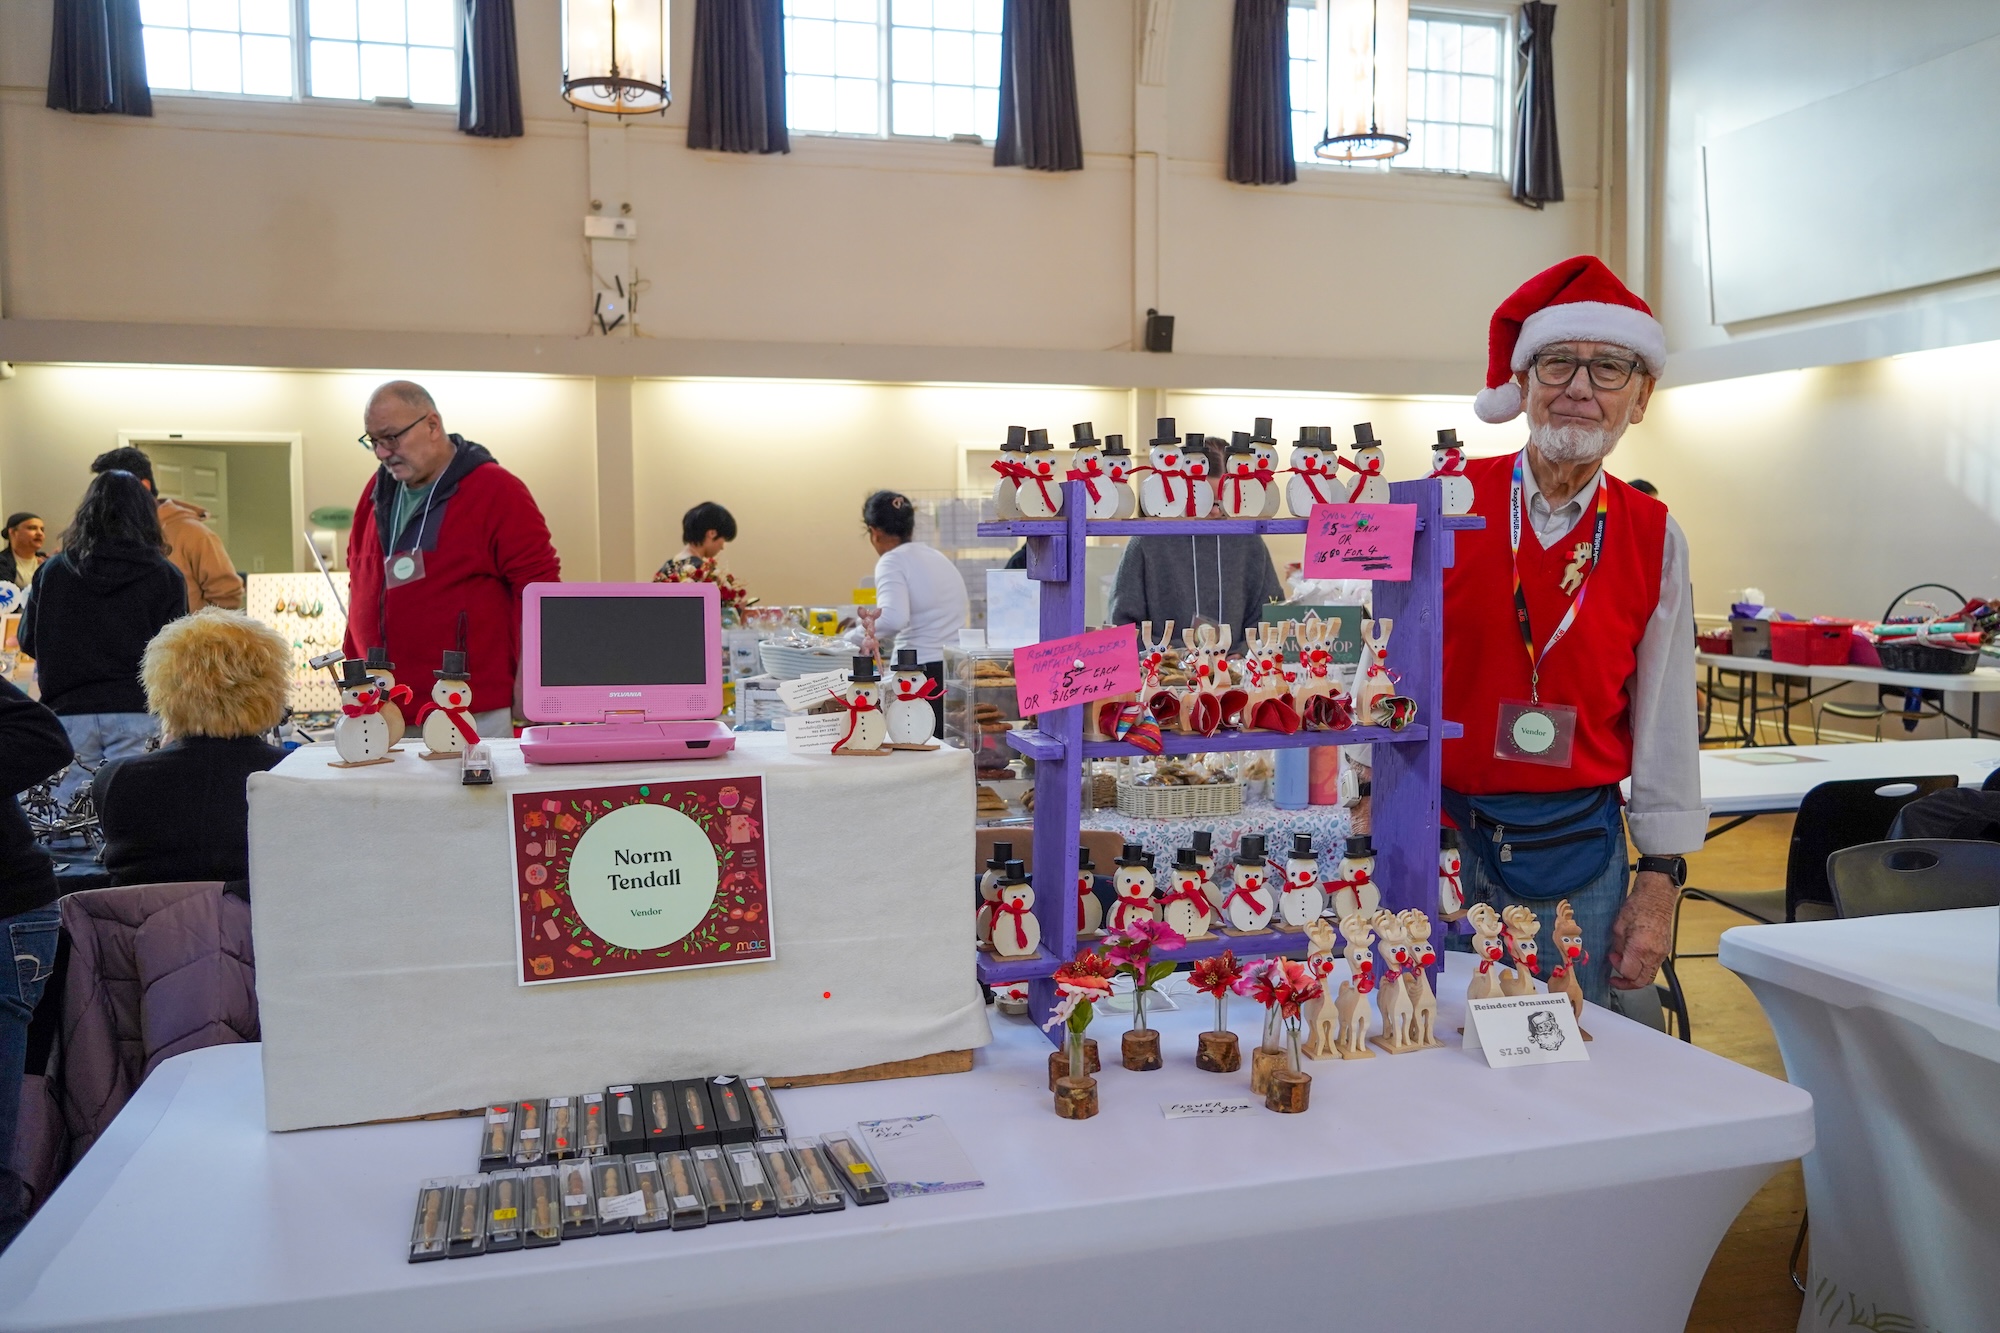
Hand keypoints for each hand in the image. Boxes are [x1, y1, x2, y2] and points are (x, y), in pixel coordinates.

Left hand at [1607, 870, 1677, 989]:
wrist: (1656, 897)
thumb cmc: (1637, 907)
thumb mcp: (1618, 927)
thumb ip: (1617, 946)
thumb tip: (1617, 956)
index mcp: (1640, 948)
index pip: (1628, 973)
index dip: (1617, 969)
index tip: (1612, 958)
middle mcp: (1654, 954)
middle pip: (1642, 981)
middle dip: (1627, 983)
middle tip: (1616, 978)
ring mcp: (1662, 953)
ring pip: (1649, 976)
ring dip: (1636, 976)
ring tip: (1625, 967)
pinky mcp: (1665, 950)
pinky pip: (1654, 967)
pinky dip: (1644, 969)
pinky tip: (1635, 959)